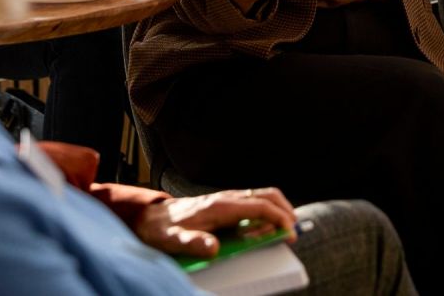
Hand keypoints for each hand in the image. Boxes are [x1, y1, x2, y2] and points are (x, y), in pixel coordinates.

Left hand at [133, 187, 297, 257]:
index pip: (259, 205)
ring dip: (277, 211)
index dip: (278, 217)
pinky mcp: (226, 205)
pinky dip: (266, 214)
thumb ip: (193, 243)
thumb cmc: (162, 229)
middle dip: (285, 210)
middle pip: (267, 195)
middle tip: (292, 231)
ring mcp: (227, 200)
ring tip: (282, 232)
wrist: (150, 217)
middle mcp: (227, 199)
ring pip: (262, 197)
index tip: (289, 232)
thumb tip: (214, 249)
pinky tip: (263, 230)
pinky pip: (254, 204)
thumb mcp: (173, 240)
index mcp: (220, 206)